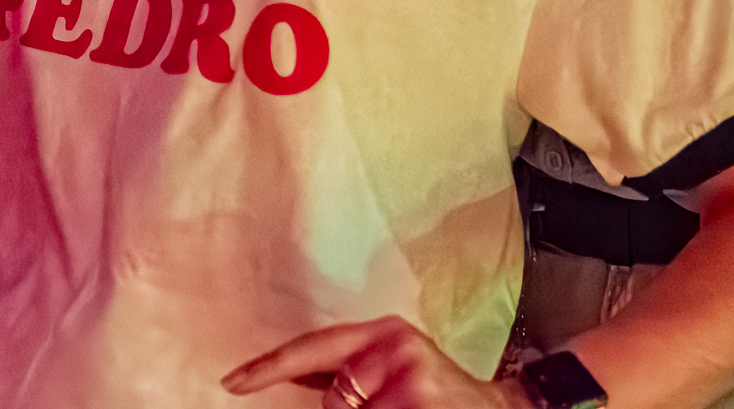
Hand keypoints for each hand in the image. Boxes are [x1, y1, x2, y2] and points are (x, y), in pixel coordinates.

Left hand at [222, 317, 528, 407]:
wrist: (500, 408)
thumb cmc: (435, 394)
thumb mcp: (388, 370)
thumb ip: (342, 370)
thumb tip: (286, 380)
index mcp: (381, 332)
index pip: (313, 346)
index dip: (270, 366)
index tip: (233, 380)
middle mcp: (394, 345)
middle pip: (331, 396)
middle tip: (386, 406)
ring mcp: (408, 375)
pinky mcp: (418, 397)